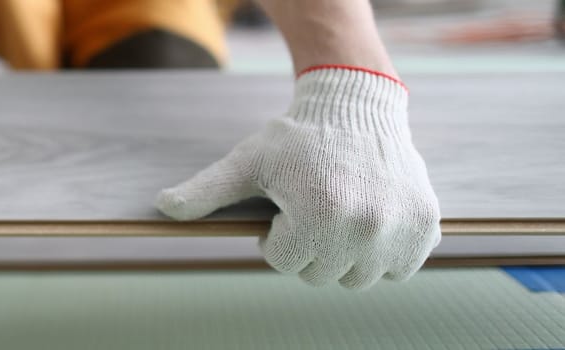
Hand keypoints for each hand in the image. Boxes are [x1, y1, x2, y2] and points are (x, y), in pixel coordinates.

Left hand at [156, 67, 440, 289]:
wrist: (357, 106)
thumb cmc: (296, 138)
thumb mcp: (246, 162)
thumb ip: (205, 190)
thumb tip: (163, 207)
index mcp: (319, 214)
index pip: (282, 262)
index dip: (274, 235)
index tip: (283, 206)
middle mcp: (365, 227)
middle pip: (319, 275)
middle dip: (306, 247)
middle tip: (308, 208)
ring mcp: (399, 229)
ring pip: (358, 278)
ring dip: (342, 255)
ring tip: (335, 214)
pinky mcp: (426, 227)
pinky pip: (397, 269)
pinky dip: (383, 255)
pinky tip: (367, 220)